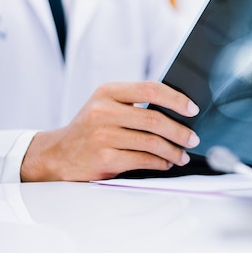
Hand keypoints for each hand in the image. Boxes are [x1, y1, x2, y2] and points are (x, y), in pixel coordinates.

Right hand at [21, 82, 200, 181]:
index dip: (176, 98)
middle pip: (154, 119)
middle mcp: (103, 111)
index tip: (193, 109)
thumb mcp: (105, 106)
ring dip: (173, 151)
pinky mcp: (104, 158)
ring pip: (151, 142)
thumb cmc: (89, 129)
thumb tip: (178, 112)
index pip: (150, 89)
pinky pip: (143, 160)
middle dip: (180, 131)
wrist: (58, 154)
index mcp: (107, 92)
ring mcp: (102, 135)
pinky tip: (165, 163)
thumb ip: (134, 104)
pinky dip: (160, 163)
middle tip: (193, 139)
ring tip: (182, 155)